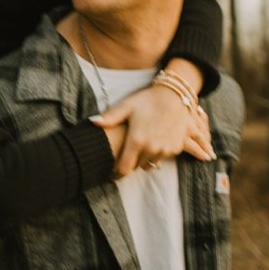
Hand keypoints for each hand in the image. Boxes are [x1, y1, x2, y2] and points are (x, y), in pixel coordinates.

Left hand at [92, 81, 212, 178]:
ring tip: (140, 145)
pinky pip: (161, 157)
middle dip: (129, 162)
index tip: (111, 174)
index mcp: (137, 140)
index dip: (116, 174)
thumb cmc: (148, 99)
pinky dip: (157, 153)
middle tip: (125, 153)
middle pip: (135, 167)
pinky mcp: (175, 149)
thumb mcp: (127, 106)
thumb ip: (110, 117)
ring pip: (149, 164)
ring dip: (143, 158)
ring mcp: (165, 150)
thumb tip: (92, 122)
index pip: (123, 169)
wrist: (175, 95)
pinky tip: (154, 140)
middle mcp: (151, 148)